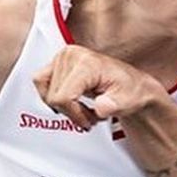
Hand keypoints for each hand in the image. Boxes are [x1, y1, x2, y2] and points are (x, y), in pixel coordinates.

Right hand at [33, 46, 167, 130]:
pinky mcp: (57, 62)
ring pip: (45, 91)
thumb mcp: (127, 101)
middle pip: (53, 96)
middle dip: (71, 111)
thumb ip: (114, 105)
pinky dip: (54, 96)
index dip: (74, 114)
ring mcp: (63, 57)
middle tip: (91, 114)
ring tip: (82, 108)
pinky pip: (42, 83)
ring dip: (62, 105)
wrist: (134, 85)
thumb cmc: (131, 91)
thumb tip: (102, 106)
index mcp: (87, 63)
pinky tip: (72, 101)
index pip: (63, 97)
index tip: (89, 121)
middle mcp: (71, 55)